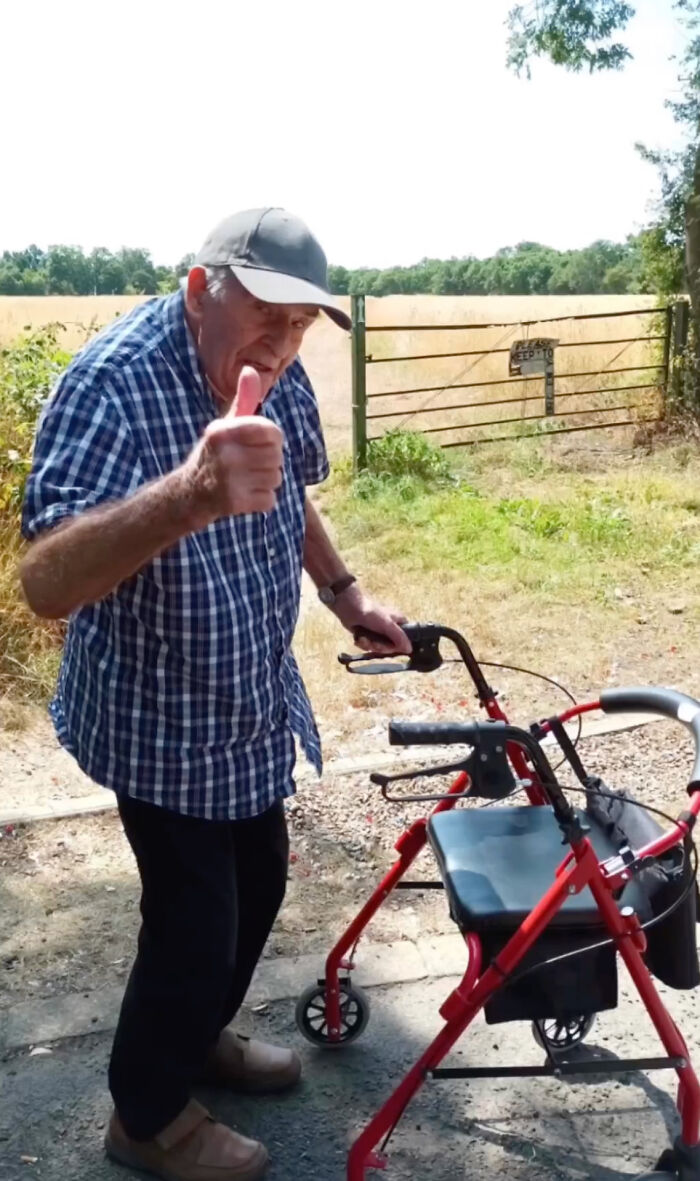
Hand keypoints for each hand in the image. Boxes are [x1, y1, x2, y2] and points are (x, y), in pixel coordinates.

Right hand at [181, 366, 283, 526]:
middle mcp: (225, 455)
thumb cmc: (216, 453)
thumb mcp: (225, 424)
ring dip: (267, 480)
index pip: (272, 432)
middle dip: (270, 461)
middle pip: (277, 456)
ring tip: (248, 478)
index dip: (272, 439)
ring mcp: (230, 481)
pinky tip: (246, 494)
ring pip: (276, 478)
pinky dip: (262, 499)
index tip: (261, 443)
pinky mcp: (236, 503)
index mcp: (222, 432)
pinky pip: (270, 499)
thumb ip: (243, 399)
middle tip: (252, 463)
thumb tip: (251, 370)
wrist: (190, 493)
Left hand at [330, 584, 411, 654]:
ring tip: (363, 639)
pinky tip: (359, 639)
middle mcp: (390, 628)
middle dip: (380, 647)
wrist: (349, 607)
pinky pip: (368, 646)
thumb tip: (410, 649)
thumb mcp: (387, 625)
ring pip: (378, 647)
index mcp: (399, 623)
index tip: (390, 646)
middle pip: (390, 647)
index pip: (405, 640)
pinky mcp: (367, 635)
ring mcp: (378, 632)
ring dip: (369, 645)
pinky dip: (363, 644)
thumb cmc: (371, 613)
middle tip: (374, 643)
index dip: (398, 646)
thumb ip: (399, 637)